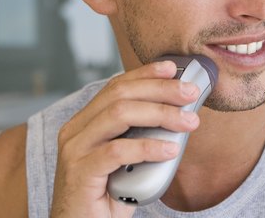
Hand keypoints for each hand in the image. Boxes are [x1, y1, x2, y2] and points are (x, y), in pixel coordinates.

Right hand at [50, 60, 200, 216]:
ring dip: (160, 114)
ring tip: (188, 122)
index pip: (115, 86)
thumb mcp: (128, 159)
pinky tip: (170, 150)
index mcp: (85, 122)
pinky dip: (148, 147)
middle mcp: (75, 130)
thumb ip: (143, 136)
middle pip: (120, 95)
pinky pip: (117, 151)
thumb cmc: (107, 195)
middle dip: (159, 89)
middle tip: (190, 94)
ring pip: (119, 115)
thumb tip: (181, 116)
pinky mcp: (80, 172)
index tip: (172, 68)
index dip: (145, 74)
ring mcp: (75, 150)